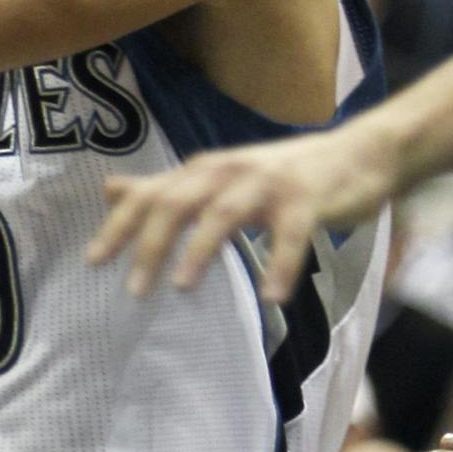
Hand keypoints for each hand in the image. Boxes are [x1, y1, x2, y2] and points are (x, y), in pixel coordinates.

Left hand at [87, 119, 398, 301]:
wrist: (359, 154)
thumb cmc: (284, 176)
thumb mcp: (220, 179)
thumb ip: (166, 188)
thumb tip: (110, 189)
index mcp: (205, 171)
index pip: (152, 196)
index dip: (120, 226)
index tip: (93, 262)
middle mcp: (230, 172)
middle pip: (178, 203)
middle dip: (151, 244)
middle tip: (133, 289)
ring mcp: (269, 184)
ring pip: (225, 213)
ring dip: (202, 249)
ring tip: (183, 287)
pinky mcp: (308, 199)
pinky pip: (291, 234)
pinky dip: (281, 264)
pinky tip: (273, 297)